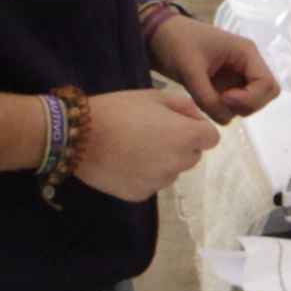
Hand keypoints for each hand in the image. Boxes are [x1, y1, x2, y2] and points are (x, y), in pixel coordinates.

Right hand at [72, 85, 222, 200]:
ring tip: (134, 148)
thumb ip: (184, 106)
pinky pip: (152, 183)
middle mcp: (178, 163)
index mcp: (186, 136)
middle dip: (180, 146)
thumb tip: (197, 120)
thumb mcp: (155, 96)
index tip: (179, 125)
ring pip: (172, 171)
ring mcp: (159, 182)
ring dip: (163, 161)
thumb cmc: (119, 110)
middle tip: (153, 134)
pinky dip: (143, 175)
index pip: (211, 138)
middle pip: (192, 156)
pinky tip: (124, 162)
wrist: (79, 136)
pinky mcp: (141, 194)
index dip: (198, 130)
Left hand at [152, 16, 278, 118]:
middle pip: (265, 95)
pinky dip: (224, 109)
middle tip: (219, 103)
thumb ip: (207, 97)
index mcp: (246, 53)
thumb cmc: (176, 43)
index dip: (251, 97)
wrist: (157, 36)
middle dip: (246, 105)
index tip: (225, 97)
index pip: (267, 84)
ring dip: (234, 108)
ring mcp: (237, 75)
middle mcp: (247, 65)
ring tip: (209, 101)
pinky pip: (235, 104)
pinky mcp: (225, 85)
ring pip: (251, 102)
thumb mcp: (190, 69)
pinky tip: (205, 101)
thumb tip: (225, 120)